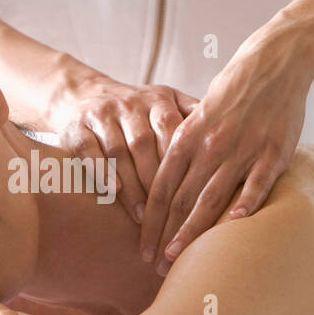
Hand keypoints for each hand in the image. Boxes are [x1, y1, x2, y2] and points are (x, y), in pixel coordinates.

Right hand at [50, 71, 198, 223]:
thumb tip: (238, 143)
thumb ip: (196, 120)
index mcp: (158, 100)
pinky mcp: (76, 128)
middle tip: (170, 220)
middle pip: (145, 145)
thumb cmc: (137, 110)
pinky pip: (88, 151)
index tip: (198, 197)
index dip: (185, 164)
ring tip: (143, 218)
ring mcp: (101, 115)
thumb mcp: (167, 103)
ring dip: (131, 186)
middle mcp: (130, 105)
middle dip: (157, 184)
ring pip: (118, 151)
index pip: (174, 132)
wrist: (82, 93)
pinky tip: (113, 193)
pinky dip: (100, 172)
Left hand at [140, 30, 313, 274]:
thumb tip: (167, 181)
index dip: (149, 221)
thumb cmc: (235, 89)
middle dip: (165, 236)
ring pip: (211, 199)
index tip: (142, 247)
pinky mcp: (273, 151)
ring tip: (179, 260)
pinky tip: (233, 229)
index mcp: (187, 135)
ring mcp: (242, 149)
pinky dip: (245, 206)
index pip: (161, 187)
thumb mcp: (199, 112)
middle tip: (155, 266)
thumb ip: (185, 144)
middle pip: (180, 200)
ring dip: (193, 234)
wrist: (276, 60)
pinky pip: (256, 184)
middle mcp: (210, 145)